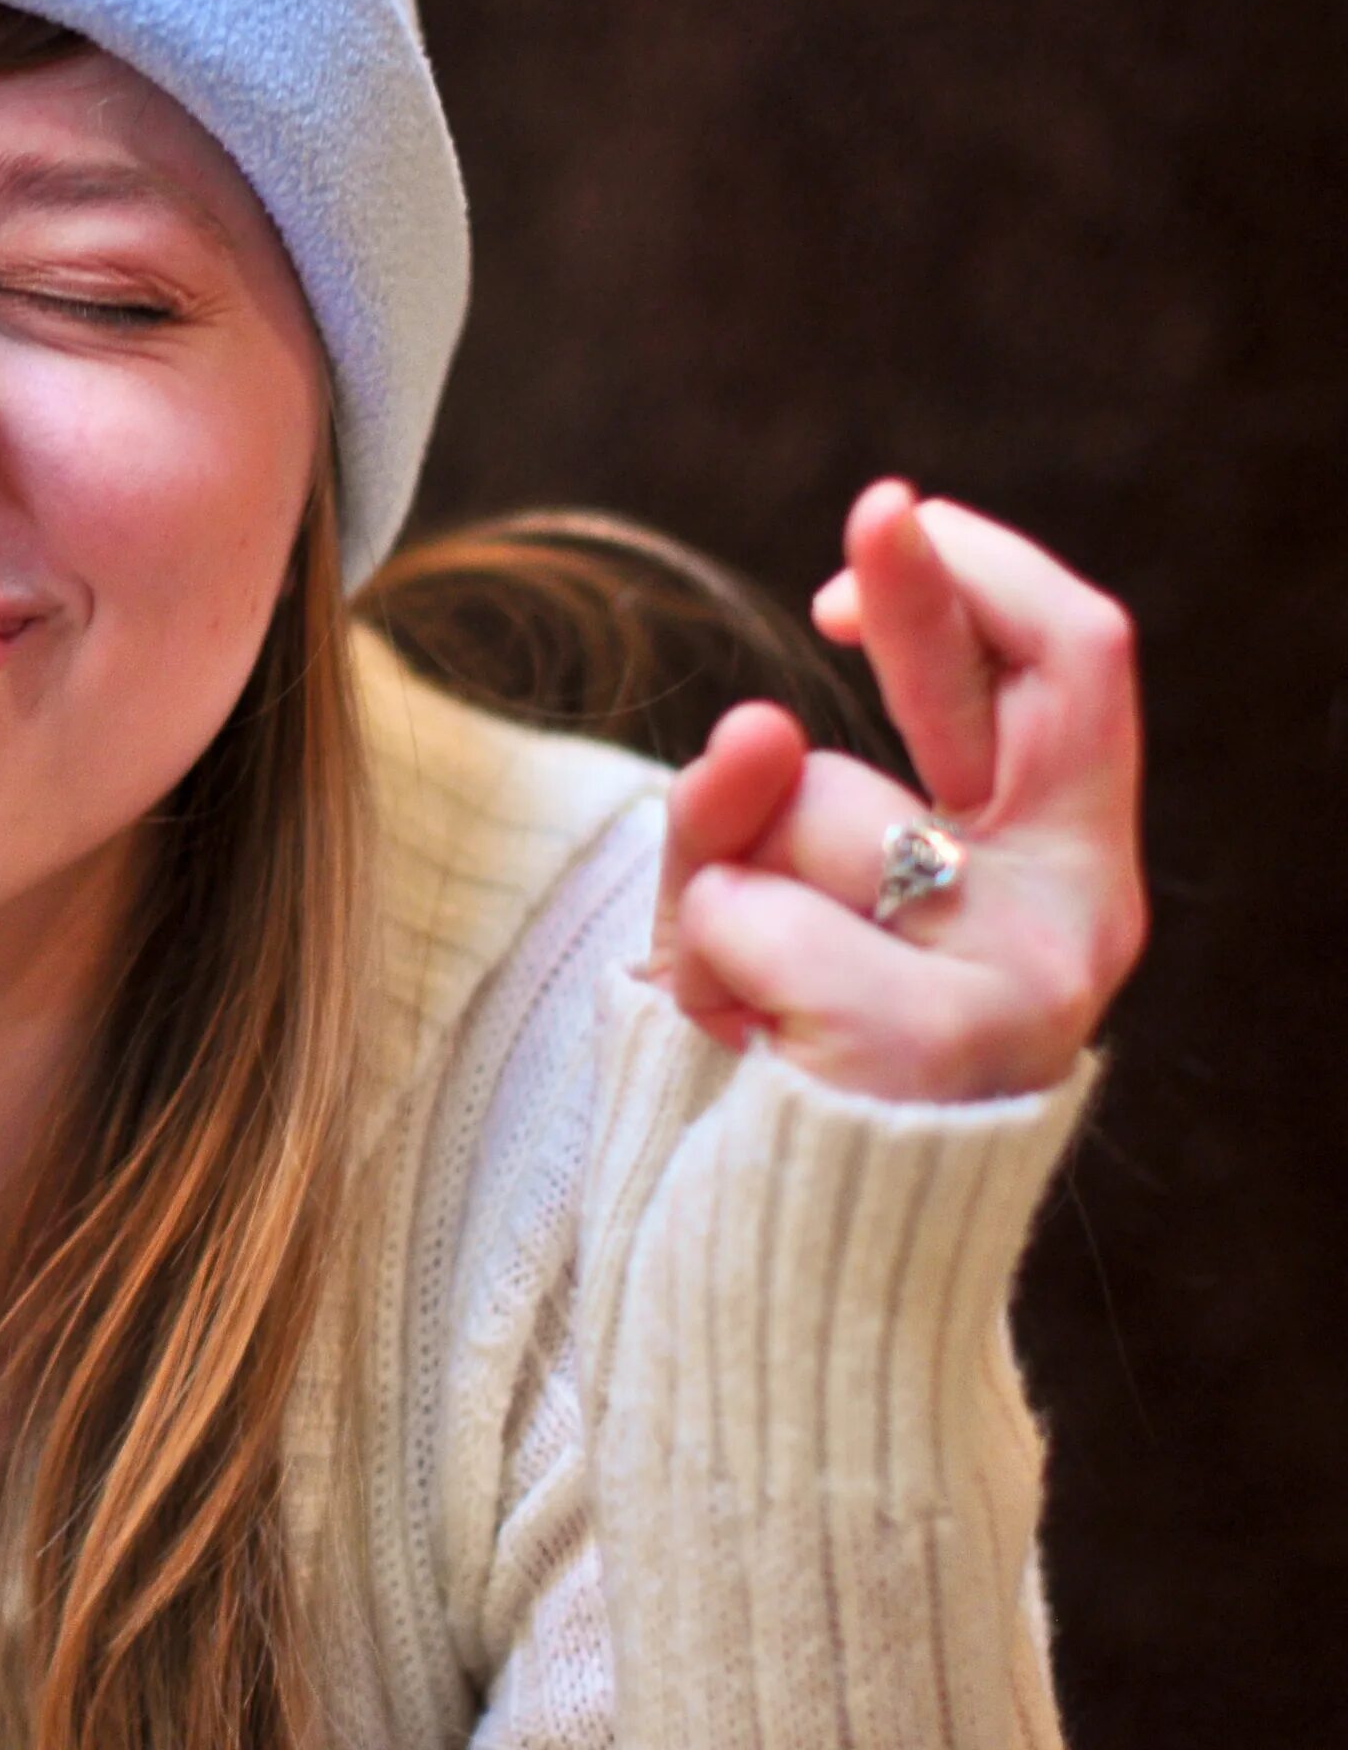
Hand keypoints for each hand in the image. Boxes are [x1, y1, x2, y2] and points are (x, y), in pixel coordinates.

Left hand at [640, 478, 1147, 1100]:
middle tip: (879, 505)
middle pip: (1031, 685)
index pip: (1075, 673)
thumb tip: (760, 716)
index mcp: (1053, 872)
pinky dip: (699, 960)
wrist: (776, 1269)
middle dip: (935, 582)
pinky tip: (738, 1041)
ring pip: (812, 810)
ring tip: (743, 1000)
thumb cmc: (769, 1063)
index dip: (983, 580)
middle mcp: (1074, 920)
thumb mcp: (737, 908)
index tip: (881, 528)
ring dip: (722, 884)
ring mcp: (1025, 983)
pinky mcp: (936, 1042)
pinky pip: (750, 913)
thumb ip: (740, 810)